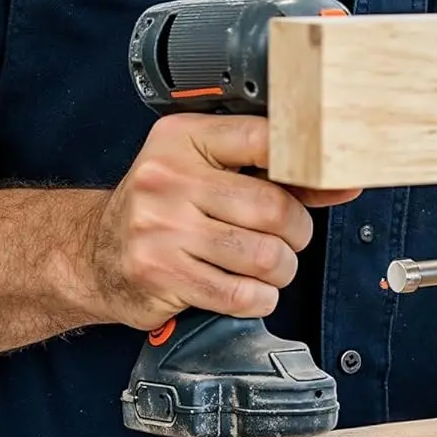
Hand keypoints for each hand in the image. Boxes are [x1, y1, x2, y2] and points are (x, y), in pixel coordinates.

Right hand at [81, 115, 359, 330]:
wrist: (91, 253)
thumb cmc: (165, 208)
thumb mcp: (210, 171)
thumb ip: (275, 173)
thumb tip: (345, 182)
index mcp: (183, 139)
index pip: (263, 139)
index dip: (306, 163)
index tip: (327, 176)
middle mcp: (168, 179)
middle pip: (274, 208)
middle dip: (297, 231)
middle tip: (290, 237)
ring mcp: (161, 229)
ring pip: (264, 255)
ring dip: (282, 269)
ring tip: (271, 265)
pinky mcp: (160, 275)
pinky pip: (240, 294)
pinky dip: (260, 298)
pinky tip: (252, 290)